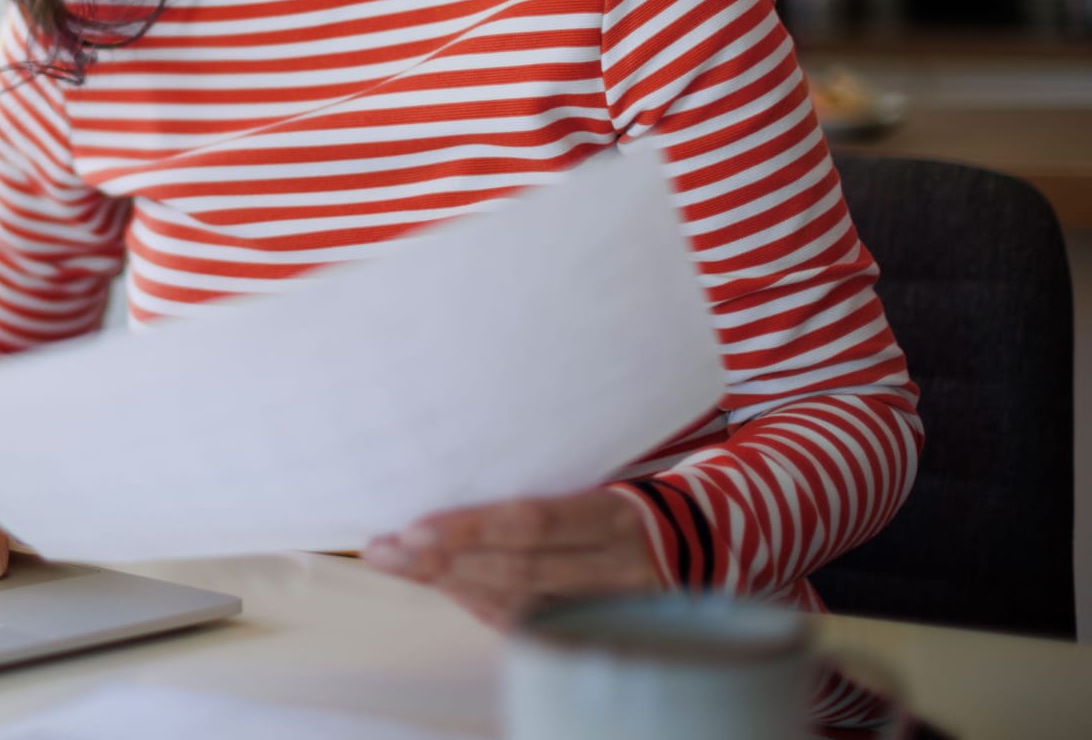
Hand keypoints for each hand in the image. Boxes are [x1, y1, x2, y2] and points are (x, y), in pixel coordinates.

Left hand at [363, 489, 660, 628]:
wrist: (707, 539)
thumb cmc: (630, 495)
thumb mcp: (605, 475)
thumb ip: (549, 480)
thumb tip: (457, 462)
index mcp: (616, 516)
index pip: (535, 523)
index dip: (472, 529)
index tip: (413, 525)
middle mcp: (614, 568)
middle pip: (516, 570)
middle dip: (442, 562)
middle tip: (384, 549)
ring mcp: (605, 608)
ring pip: (515, 605)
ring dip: (447, 583)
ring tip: (394, 562)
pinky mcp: (594, 630)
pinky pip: (524, 624)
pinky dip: (475, 602)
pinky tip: (437, 582)